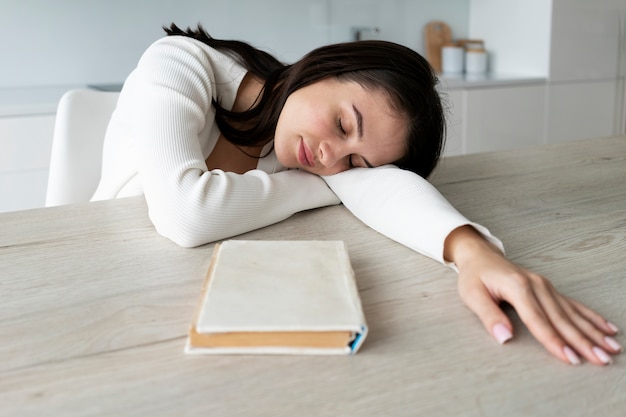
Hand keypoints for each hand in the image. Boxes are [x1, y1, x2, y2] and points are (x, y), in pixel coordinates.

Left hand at [444, 226, 621, 365]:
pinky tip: (607, 328)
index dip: (554, 341)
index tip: (570, 358)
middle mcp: (536, 285)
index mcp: (518, 286)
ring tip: (612, 348)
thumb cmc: (474, 276)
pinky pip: (573, 304)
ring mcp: (545, 286)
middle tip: (601, 360)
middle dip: (583, 341)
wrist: (480, 255)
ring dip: (593, 332)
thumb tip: (504, 337)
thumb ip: (488, 315)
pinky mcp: (548, 288)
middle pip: (561, 318)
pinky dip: (591, 317)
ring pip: (572, 313)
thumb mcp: (472, 294)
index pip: (538, 320)